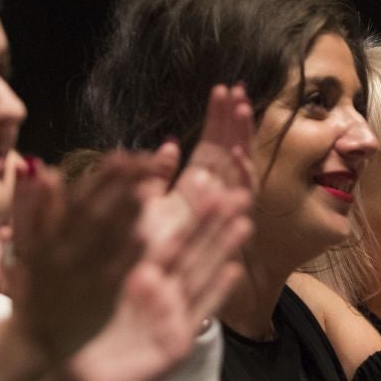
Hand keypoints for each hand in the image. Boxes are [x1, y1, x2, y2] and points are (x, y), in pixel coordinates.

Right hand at [8, 154, 148, 361]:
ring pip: (104, 239)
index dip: (103, 176)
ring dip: (126, 212)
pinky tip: (142, 234)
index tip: (126, 154)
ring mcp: (81, 275)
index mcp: (46, 236)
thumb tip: (40, 168)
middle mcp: (63, 252)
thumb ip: (30, 206)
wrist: (37, 339)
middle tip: (148, 161)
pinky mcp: (98, 298)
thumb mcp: (26, 246)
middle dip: (121, 185)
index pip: (79, 197)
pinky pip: (112, 273)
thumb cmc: (37, 285)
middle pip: (95, 211)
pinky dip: (124, 254)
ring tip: (150, 187)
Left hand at [60, 166, 249, 380]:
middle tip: (236, 189)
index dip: (179, 205)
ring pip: (200, 274)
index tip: (200, 175)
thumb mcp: (60, 285)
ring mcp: (170, 314)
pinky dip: (216, 293)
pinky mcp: (176, 342)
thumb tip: (46, 177)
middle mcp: (157, 288)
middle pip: (189, 248)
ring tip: (244, 222)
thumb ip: (54, 233)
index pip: (161, 230)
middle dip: (212, 220)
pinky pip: (198, 314)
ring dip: (222, 249)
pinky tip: (232, 271)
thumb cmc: (70, 337)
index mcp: (133, 272)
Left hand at [145, 85, 255, 250]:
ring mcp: (221, 213)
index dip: (218, 120)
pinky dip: (242, 177)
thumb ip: (156, 176)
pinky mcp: (225, 230)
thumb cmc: (138, 254)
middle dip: (233, 121)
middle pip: (229, 152)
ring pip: (239, 169)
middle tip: (236, 89)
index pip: (211, 147)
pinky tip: (238, 155)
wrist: (140, 291)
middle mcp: (212, 199)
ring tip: (242, 109)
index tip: (221, 91)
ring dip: (242, 139)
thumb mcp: (142, 206)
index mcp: (193, 190)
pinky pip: (241, 201)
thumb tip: (169, 145)